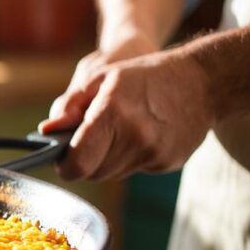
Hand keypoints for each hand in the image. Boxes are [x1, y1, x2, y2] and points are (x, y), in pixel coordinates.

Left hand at [39, 48, 213, 179]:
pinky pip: (135, 169)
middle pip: (92, 172)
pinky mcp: (168, 163)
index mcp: (113, 114)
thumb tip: (47, 131)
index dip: (65, 165)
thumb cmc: (144, 74)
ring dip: (107, 159)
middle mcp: (135, 138)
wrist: (203, 80)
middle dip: (85, 160)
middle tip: (90, 138)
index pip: (77, 163)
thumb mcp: (102, 76)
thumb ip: (70, 105)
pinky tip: (142, 134)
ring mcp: (154, 153)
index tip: (62, 158)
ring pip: (112, 174)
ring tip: (119, 130)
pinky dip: (131, 157)